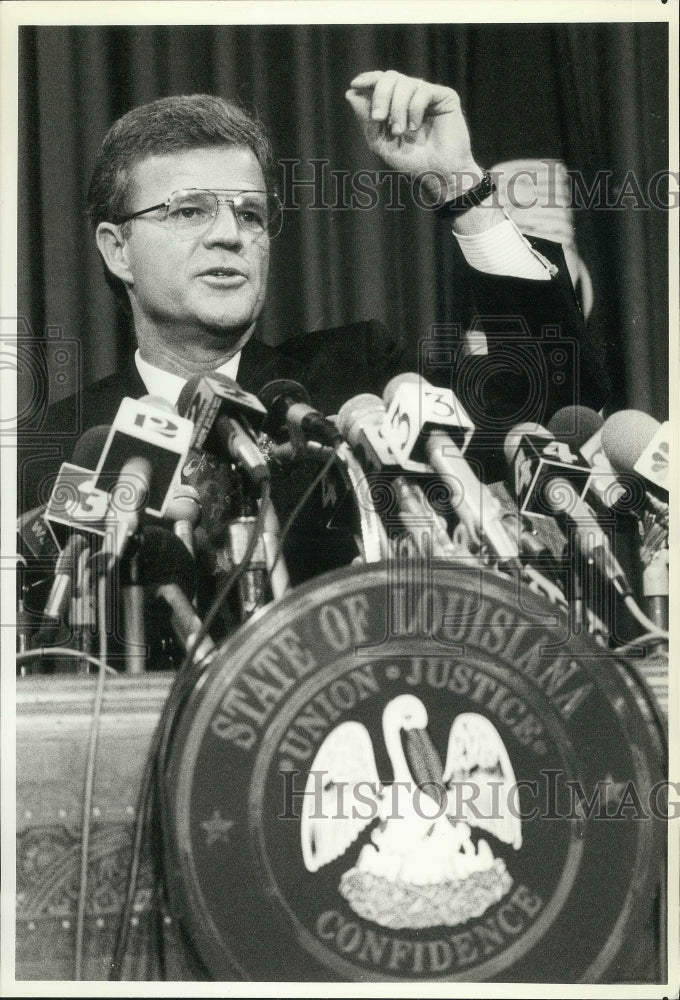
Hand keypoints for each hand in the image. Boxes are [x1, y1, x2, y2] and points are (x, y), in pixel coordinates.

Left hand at [345, 70, 482, 202]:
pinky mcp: (445, 97)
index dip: (368, 79)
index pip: (381, 81)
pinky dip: (414, 110)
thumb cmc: (411, 162)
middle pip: (390, 77)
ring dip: (397, 109)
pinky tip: (415, 127)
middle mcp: (412, 96)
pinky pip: (422, 91)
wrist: (438, 174)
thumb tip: (350, 93)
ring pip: (405, 83)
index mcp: (397, 104)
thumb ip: (366, 119)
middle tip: (378, 118)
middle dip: (380, 96)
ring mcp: (428, 95)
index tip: (355, 84)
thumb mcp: (381, 142)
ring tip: (400, 131)